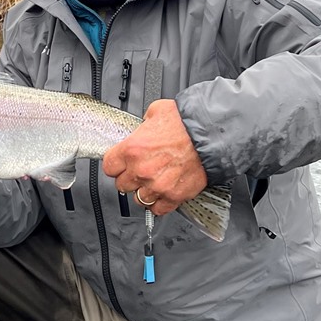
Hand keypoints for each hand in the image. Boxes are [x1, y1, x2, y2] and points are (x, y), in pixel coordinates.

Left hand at [102, 99, 206, 214]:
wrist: (211, 134)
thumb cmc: (186, 122)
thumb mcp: (156, 111)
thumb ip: (143, 125)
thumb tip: (141, 129)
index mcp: (132, 149)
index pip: (109, 167)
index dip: (115, 164)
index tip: (120, 164)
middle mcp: (142, 170)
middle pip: (122, 185)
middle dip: (129, 178)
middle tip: (140, 170)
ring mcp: (157, 186)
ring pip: (139, 199)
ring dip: (144, 191)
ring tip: (154, 180)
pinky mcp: (174, 196)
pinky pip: (158, 209)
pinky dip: (160, 202)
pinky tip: (163, 192)